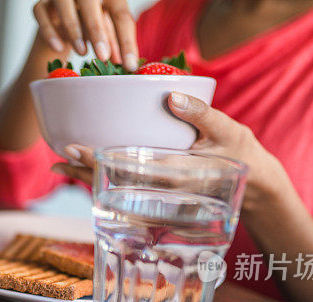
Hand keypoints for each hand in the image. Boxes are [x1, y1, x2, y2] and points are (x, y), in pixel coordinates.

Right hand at [33, 0, 137, 69]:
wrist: (60, 19)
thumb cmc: (88, 24)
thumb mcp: (105, 33)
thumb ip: (115, 44)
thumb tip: (128, 64)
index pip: (120, 13)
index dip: (126, 41)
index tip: (129, 65)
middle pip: (91, 2)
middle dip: (98, 30)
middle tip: (103, 56)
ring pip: (64, 3)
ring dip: (74, 29)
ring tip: (82, 52)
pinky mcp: (41, 4)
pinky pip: (41, 12)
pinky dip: (50, 31)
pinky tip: (58, 48)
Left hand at [53, 92, 297, 215]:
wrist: (255, 188)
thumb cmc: (243, 155)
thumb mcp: (228, 129)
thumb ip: (200, 114)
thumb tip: (171, 97)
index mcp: (174, 173)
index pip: (126, 166)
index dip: (97, 159)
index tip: (72, 150)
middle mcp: (162, 189)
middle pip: (115, 182)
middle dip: (84, 172)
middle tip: (57, 160)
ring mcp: (161, 194)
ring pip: (118, 188)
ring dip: (90, 180)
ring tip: (61, 169)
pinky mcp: (161, 193)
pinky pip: (129, 189)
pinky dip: (106, 182)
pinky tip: (88, 175)